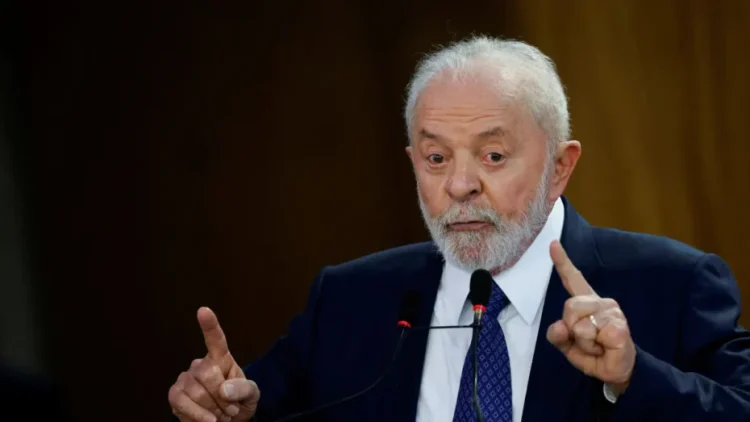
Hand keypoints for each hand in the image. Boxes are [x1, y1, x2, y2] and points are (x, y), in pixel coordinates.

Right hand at [169, 307, 259, 421]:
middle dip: (221, 396)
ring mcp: (185, 378)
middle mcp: (201, 364)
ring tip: (220, 415)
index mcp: (222, 359)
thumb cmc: (238, 403)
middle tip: (230, 409)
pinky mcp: (175, 395)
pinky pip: (181, 402)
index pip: (215, 339)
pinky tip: (208, 420)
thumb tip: (224, 389)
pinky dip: (197, 415)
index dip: (209, 325)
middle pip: (207, 373)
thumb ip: (244, 389)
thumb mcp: (251, 395)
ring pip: (195, 391)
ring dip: (213, 409)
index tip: (203, 311)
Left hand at [546, 241, 635, 393]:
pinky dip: (595, 348)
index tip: (553, 244)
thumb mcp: (568, 344)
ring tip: (596, 345)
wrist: (616, 371)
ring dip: (583, 342)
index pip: (573, 279)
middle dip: (571, 328)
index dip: (562, 262)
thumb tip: (559, 326)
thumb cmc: (594, 353)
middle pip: (570, 306)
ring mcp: (612, 312)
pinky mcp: (619, 326)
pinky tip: (605, 348)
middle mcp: (600, 302)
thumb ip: (557, 335)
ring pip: (580, 324)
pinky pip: (593, 335)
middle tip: (585, 340)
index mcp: (586, 303)